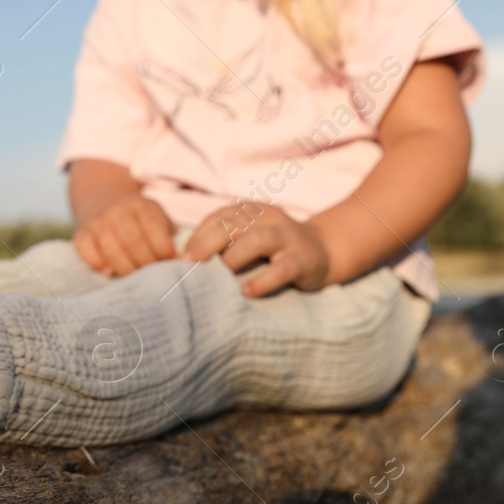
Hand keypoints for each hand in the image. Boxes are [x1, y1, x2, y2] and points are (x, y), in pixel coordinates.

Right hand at [74, 195, 176, 276]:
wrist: (101, 196)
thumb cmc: (137, 219)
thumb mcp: (156, 217)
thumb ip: (168, 237)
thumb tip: (183, 265)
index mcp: (143, 205)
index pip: (154, 229)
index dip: (164, 251)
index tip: (170, 266)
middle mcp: (119, 210)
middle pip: (133, 241)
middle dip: (146, 265)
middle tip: (153, 279)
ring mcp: (98, 221)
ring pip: (111, 249)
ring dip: (125, 269)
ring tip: (135, 279)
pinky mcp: (81, 232)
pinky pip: (86, 250)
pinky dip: (98, 263)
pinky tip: (109, 271)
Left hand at [183, 201, 330, 296]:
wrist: (323, 250)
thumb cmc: (273, 248)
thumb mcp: (248, 236)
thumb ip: (223, 242)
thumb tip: (183, 259)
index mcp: (250, 211)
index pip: (217, 217)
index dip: (196, 235)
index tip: (179, 257)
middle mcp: (268, 218)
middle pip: (232, 225)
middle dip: (206, 244)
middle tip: (188, 265)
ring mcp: (288, 236)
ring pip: (257, 240)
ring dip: (233, 259)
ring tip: (217, 279)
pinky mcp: (303, 259)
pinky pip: (282, 269)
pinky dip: (262, 281)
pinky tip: (246, 293)